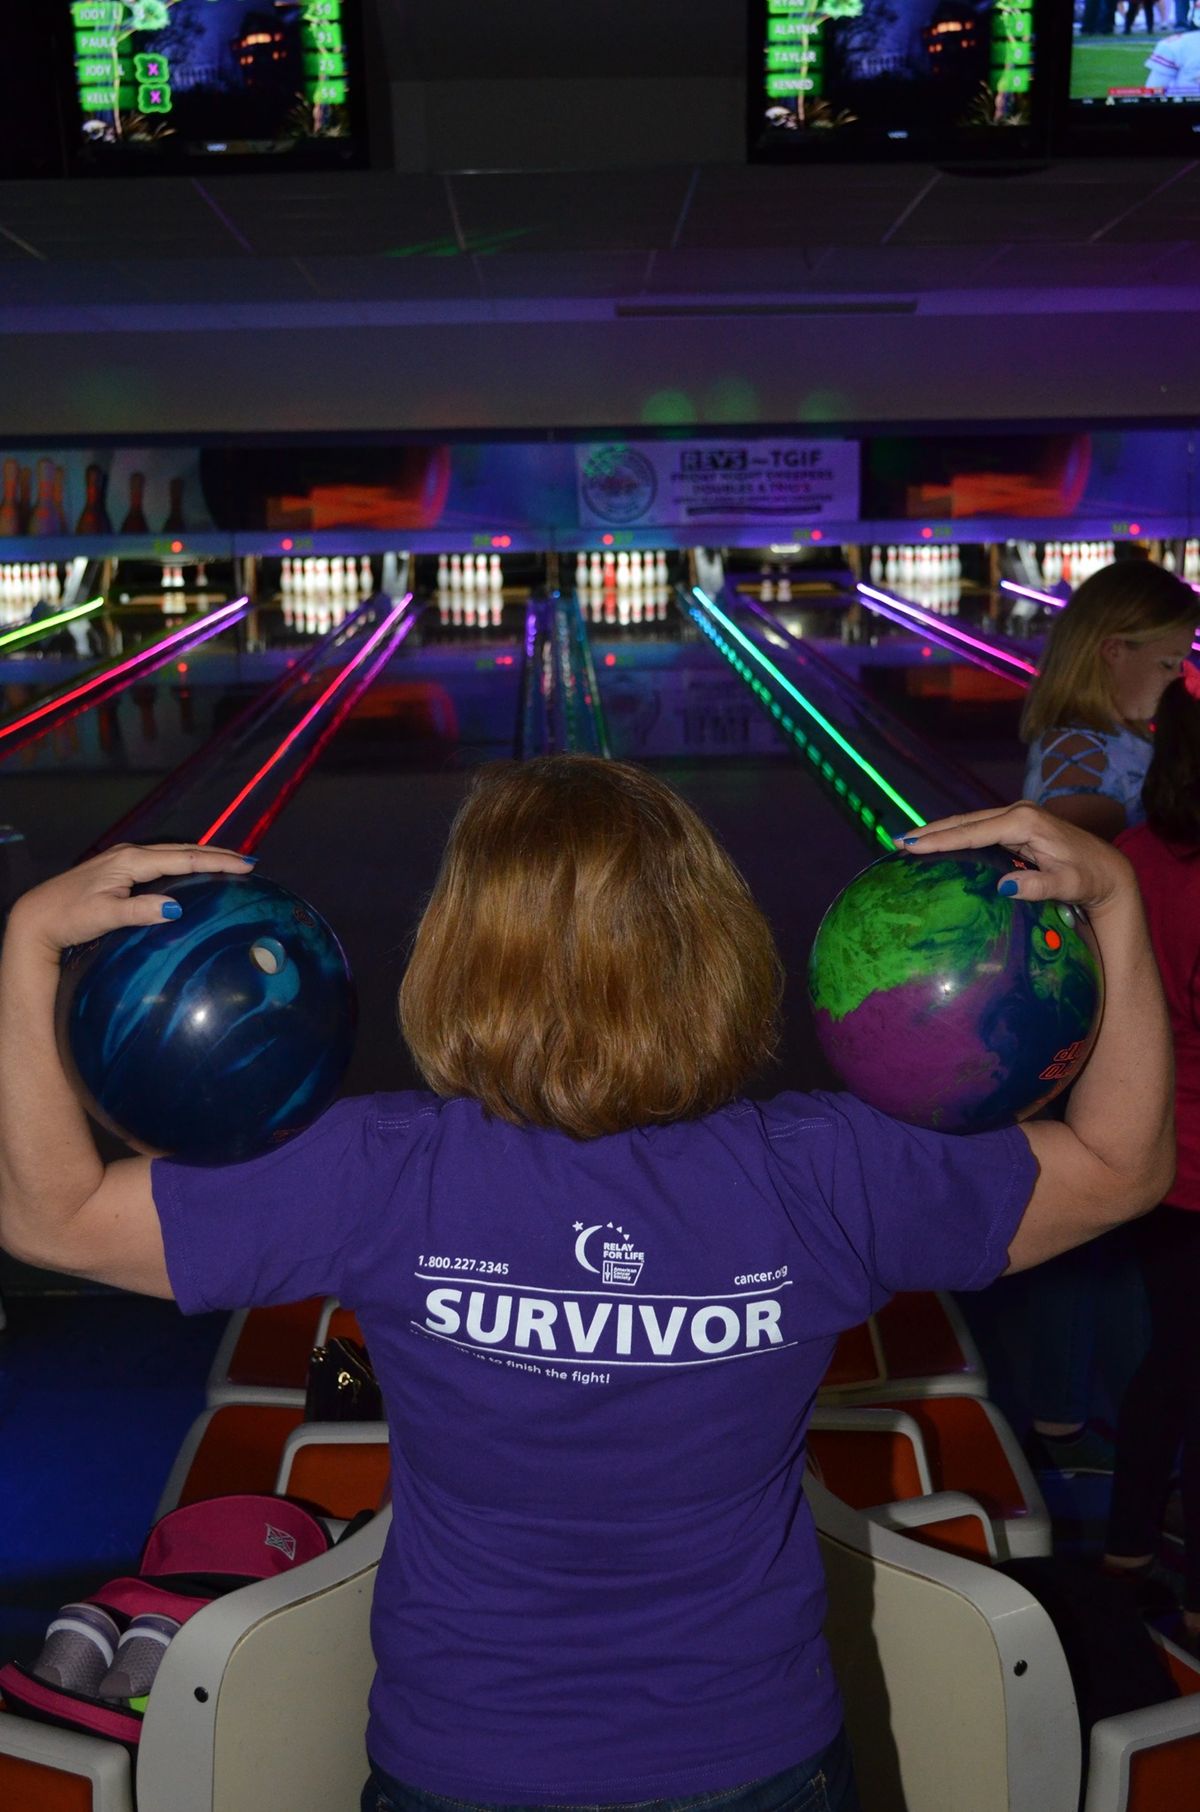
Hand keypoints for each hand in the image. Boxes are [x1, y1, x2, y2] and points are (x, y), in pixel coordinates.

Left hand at [7, 843, 254, 959]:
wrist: (37, 916)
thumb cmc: (69, 917)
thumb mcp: (104, 916)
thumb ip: (139, 911)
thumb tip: (175, 909)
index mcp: (131, 861)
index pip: (185, 858)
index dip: (217, 861)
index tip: (247, 865)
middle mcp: (130, 854)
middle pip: (183, 850)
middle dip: (217, 854)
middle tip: (249, 861)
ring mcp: (124, 859)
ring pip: (173, 853)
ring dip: (202, 856)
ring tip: (228, 862)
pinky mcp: (119, 870)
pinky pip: (162, 861)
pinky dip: (184, 863)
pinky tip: (191, 871)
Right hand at [898, 801, 1132, 916]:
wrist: (1108, 869)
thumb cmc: (1089, 879)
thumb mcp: (1069, 885)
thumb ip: (1040, 885)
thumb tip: (1004, 885)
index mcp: (1025, 822)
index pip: (974, 832)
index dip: (941, 839)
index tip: (912, 845)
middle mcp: (1018, 813)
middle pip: (965, 822)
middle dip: (930, 831)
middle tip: (896, 841)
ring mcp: (1016, 818)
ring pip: (969, 824)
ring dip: (939, 832)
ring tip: (906, 842)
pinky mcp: (1016, 827)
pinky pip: (978, 831)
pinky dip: (954, 836)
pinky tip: (936, 845)